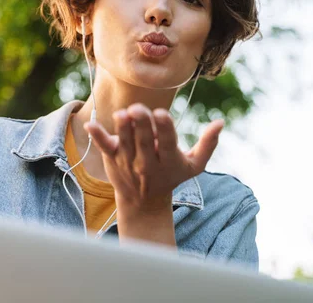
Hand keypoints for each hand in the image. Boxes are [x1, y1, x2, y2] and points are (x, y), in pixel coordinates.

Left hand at [84, 103, 223, 212]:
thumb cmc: (173, 176)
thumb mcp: (195, 165)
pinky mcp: (112, 159)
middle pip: (144, 141)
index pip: (167, 142)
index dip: (164, 129)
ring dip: (122, 128)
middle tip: (138, 109)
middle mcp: (147, 162)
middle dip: (141, 125)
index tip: (162, 114)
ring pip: (125, 142)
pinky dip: (98, 137)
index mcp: (169, 160)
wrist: (144, 202)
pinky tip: (91, 124)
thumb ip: (208, 144)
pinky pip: (104, 147)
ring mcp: (128, 161)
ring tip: (122, 114)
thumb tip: (221, 121)